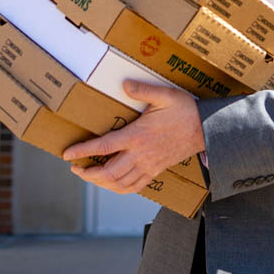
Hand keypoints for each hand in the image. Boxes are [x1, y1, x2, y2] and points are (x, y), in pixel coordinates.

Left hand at [63, 79, 204, 193]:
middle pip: (108, 173)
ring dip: (101, 183)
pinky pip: (134, 187)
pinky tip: (112, 184)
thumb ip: (143, 90)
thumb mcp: (165, 94)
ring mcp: (149, 165)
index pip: (104, 147)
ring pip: (119, 184)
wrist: (206, 129)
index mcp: (138, 136)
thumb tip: (124, 85)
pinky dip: (119, 189)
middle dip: (88, 173)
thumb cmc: (186, 110)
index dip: (83, 151)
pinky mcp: (156, 170)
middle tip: (76, 167)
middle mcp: (141, 154)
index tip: (68, 154)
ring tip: (89, 176)